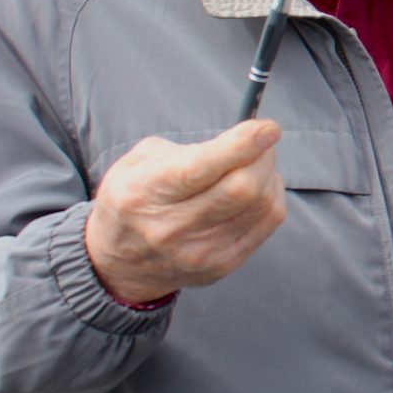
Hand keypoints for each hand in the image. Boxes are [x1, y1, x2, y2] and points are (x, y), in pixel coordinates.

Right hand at [84, 120, 287, 303]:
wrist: (120, 263)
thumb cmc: (133, 200)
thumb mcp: (137, 162)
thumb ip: (185, 149)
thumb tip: (238, 145)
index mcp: (145, 192)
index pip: (200, 168)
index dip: (242, 145)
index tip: (267, 128)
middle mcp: (171, 227)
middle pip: (241, 188)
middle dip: (263, 156)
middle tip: (262, 142)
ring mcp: (199, 251)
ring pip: (260, 205)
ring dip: (269, 175)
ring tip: (256, 164)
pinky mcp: (223, 265)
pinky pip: (267, 223)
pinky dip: (271, 197)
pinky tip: (260, 188)